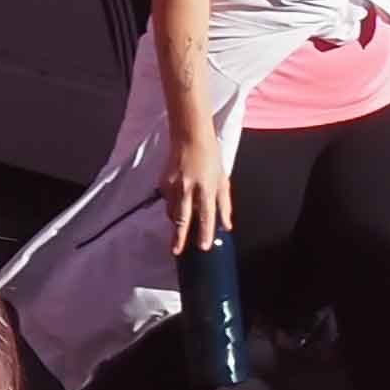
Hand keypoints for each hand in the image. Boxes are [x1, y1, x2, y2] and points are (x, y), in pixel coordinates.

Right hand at [164, 118, 235, 259]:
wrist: (190, 138)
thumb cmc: (210, 157)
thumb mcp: (223, 180)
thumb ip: (224, 204)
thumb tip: (226, 225)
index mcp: (206, 188)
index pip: (206, 216)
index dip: (204, 233)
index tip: (202, 247)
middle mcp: (188, 189)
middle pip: (182, 218)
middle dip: (179, 236)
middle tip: (176, 252)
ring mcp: (173, 186)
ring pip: (172, 211)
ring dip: (176, 222)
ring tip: (180, 231)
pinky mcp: (163, 183)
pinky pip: (167, 201)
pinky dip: (173, 206)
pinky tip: (179, 204)